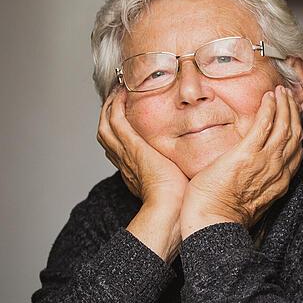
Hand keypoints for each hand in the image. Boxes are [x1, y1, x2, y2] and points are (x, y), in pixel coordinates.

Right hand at [98, 87, 188, 261]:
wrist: (170, 210)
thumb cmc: (180, 204)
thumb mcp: (179, 186)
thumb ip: (184, 175)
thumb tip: (196, 170)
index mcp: (136, 173)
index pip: (121, 149)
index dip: (120, 133)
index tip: (127, 119)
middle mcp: (126, 163)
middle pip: (107, 135)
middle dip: (108, 116)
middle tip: (115, 100)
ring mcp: (126, 154)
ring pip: (107, 126)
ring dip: (109, 107)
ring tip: (117, 92)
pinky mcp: (132, 147)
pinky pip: (116, 121)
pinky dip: (115, 106)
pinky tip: (121, 94)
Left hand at [180, 85, 302, 236]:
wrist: (213, 223)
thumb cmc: (222, 214)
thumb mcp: (249, 198)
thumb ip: (255, 182)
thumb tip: (248, 172)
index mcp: (279, 182)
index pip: (296, 151)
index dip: (296, 131)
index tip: (291, 117)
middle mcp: (277, 170)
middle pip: (294, 135)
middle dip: (292, 112)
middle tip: (287, 96)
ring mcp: (264, 161)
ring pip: (284, 126)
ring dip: (284, 105)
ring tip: (280, 92)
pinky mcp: (247, 154)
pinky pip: (264, 125)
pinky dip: (269, 108)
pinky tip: (268, 97)